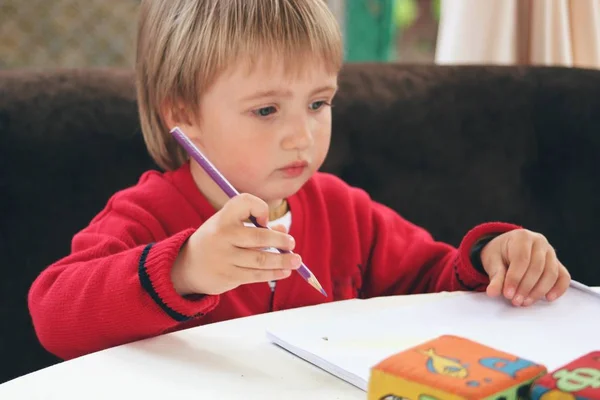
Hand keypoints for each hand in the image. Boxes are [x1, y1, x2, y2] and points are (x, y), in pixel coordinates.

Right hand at [171, 193, 300, 295]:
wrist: (187, 266)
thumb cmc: (217, 240)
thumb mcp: (230, 227)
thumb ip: (255, 226)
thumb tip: (283, 230)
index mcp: (222, 217)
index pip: (244, 202)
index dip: (260, 208)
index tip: (264, 219)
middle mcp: (222, 236)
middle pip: (259, 236)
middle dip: (281, 240)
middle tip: (292, 243)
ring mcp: (224, 257)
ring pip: (261, 259)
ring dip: (283, 260)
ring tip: (296, 260)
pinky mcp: (228, 276)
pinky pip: (256, 275)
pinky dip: (274, 273)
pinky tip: (284, 271)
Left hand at [480, 229, 570, 306]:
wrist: (506, 248)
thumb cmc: (499, 253)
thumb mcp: (492, 261)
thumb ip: (495, 277)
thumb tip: (492, 292)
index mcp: (521, 237)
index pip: (521, 259)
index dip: (515, 279)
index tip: (507, 294)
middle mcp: (539, 242)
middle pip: (537, 267)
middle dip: (526, 287)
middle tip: (515, 301)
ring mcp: (551, 252)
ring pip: (551, 273)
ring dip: (539, 291)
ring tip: (525, 302)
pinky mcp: (557, 263)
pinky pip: (563, 276)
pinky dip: (558, 288)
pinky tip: (548, 298)